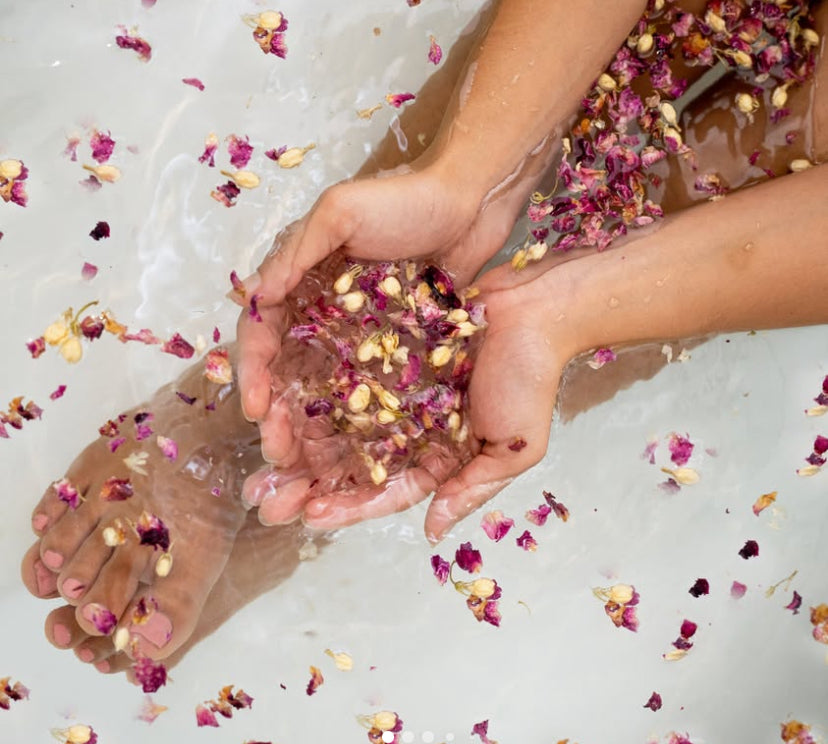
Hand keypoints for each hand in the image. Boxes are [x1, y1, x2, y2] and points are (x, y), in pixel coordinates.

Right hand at [236, 163, 531, 431]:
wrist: (468, 204)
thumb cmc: (403, 200)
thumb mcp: (341, 213)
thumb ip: (297, 252)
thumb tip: (252, 296)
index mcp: (298, 280)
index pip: (262, 332)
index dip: (253, 371)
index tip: (256, 410)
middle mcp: (319, 312)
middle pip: (285, 370)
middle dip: (275, 412)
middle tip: (276, 453)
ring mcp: (353, 332)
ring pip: (318, 386)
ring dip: (305, 426)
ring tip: (302, 464)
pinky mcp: (388, 346)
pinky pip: (361, 386)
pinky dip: (347, 417)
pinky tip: (346, 449)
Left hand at [256, 259, 573, 541]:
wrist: (536, 308)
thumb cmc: (532, 380)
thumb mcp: (514, 449)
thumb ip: (473, 489)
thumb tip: (432, 533)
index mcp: (439, 455)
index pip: (388, 490)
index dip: (350, 508)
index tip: (310, 519)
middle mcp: (410, 425)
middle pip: (352, 463)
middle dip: (309, 485)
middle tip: (263, 502)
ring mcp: (395, 387)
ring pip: (339, 422)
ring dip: (301, 443)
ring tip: (260, 461)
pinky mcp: (385, 349)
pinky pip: (342, 373)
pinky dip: (314, 389)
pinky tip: (280, 401)